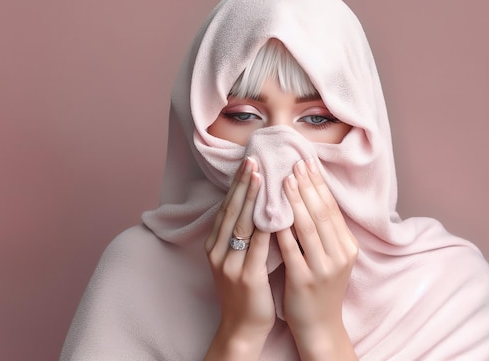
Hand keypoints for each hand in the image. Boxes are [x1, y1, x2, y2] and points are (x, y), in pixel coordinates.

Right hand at [203, 157, 274, 359]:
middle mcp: (218, 252)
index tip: (249, 163)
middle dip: (243, 184)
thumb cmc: (244, 290)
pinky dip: (266, 227)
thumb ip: (243, 234)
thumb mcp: (236, 259)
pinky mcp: (246, 277)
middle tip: (254, 161)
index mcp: (214, 245)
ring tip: (262, 177)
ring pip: (242, 225)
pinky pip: (257, 247)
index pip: (227, 208)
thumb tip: (256, 204)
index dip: (238, 185)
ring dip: (252, 199)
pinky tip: (274, 212)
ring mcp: (230, 265)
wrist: (242, 327)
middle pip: (232, 211)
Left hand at [276, 158, 358, 359]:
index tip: (306, 162)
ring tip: (283, 180)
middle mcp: (340, 255)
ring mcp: (323, 268)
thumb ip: (325, 231)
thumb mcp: (332, 258)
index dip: (319, 184)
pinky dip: (281, 229)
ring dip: (295, 201)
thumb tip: (311, 195)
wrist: (320, 326)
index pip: (332, 208)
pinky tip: (271, 213)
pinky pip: (290, 249)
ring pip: (307, 227)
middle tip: (294, 163)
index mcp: (347, 247)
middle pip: (321, 213)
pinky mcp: (304, 280)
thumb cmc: (321, 287)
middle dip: (307, 186)